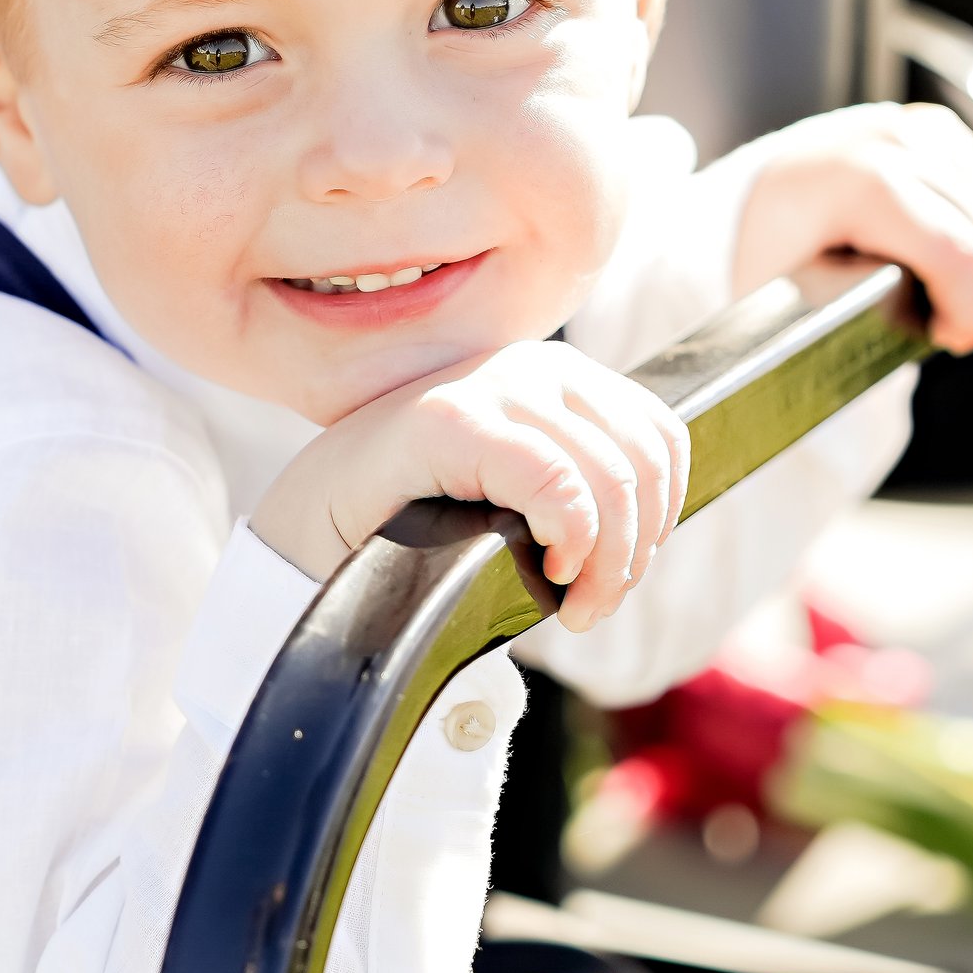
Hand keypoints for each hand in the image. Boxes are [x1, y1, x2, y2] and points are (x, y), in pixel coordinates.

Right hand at [250, 340, 688, 630]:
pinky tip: (549, 569)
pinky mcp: (453, 418)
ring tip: (572, 607)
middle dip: (633, 552)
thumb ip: (578, 489)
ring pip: (611, 478)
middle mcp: (531, 364)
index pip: (660, 434)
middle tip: (589, 607)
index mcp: (554, 375)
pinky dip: (572, 536)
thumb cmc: (417, 520)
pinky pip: (557, 481)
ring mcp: (491, 384)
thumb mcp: (516, 493)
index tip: (619, 572)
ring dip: (607, 563)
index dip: (660, 515)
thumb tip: (651, 536)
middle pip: (643, 461)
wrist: (311, 527)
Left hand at [735, 103, 972, 354]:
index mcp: (859, 182)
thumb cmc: (767, 253)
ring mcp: (920, 128)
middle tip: (965, 339)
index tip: (948, 340)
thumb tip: (955, 321)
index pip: (957, 254)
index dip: (972, 310)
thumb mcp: (804, 292)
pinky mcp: (938, 129)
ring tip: (972, 319)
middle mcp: (896, 141)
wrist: (748, 196)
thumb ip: (875, 308)